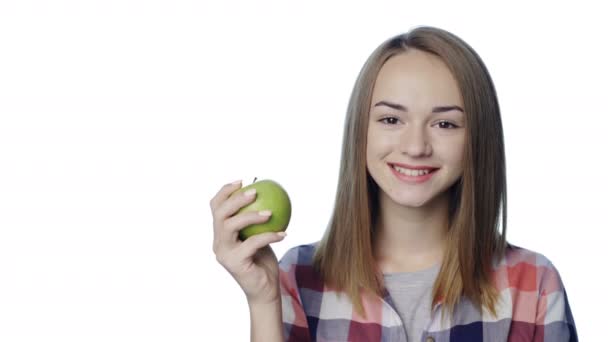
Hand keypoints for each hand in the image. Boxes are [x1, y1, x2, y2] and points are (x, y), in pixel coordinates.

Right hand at [210, 180, 285, 304]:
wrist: (264, 289)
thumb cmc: (263, 260)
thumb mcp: (259, 236)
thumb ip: (257, 219)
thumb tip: (269, 192)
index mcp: (220, 233)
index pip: (215, 207)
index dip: (225, 191)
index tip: (242, 181)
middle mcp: (218, 242)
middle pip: (219, 214)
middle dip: (235, 199)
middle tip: (255, 192)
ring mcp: (224, 253)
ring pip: (230, 226)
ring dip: (251, 216)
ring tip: (270, 212)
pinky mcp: (234, 263)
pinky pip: (253, 243)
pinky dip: (269, 236)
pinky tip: (283, 233)